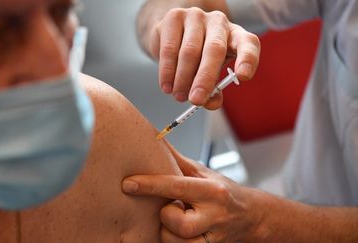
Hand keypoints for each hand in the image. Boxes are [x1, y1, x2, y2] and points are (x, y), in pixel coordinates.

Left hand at [122, 144, 262, 241]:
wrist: (252, 218)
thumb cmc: (223, 192)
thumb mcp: (203, 173)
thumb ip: (177, 161)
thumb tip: (153, 140)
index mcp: (213, 191)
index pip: (176, 187)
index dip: (149, 185)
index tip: (128, 184)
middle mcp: (215, 216)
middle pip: (177, 223)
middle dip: (166, 215)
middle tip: (172, 208)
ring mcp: (214, 238)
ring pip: (176, 242)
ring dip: (169, 231)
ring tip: (179, 220)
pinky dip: (176, 242)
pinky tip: (182, 232)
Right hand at [148, 7, 260, 108]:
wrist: (173, 34)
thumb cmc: (198, 57)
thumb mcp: (211, 73)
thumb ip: (214, 90)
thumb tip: (210, 104)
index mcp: (236, 36)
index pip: (248, 44)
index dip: (248, 60)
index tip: (243, 77)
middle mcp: (219, 22)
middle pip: (214, 49)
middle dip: (204, 79)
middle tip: (196, 100)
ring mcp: (196, 17)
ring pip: (189, 51)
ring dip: (183, 78)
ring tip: (179, 96)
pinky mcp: (174, 17)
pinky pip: (170, 48)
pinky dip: (167, 71)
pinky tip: (167, 86)